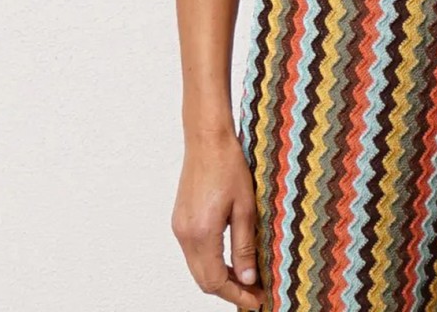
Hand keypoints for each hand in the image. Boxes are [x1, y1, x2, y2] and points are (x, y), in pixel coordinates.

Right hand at [171, 130, 264, 308]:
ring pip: (198, 268)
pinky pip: (194, 252)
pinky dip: (210, 262)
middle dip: (228, 290)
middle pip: (203, 280)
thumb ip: (244, 246)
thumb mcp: (245, 207)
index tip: (257, 300)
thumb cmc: (229, 165)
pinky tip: (229, 258)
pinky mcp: (180, 220)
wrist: (207, 139)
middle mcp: (185, 235)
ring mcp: (179, 228)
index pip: (215, 282)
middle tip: (254, 292)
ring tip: (246, 277)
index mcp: (201, 234)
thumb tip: (247, 279)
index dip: (236, 295)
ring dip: (219, 277)